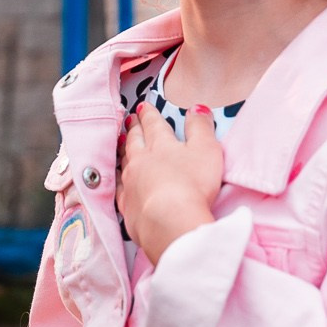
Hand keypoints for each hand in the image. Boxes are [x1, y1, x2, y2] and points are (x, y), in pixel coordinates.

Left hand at [117, 102, 222, 264]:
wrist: (169, 220)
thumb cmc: (193, 184)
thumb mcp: (207, 149)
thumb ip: (201, 127)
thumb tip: (197, 108)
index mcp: (161, 145)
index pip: (154, 125)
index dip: (149, 114)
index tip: (143, 106)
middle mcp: (141, 161)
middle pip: (135, 140)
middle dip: (134, 128)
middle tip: (130, 120)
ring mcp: (131, 182)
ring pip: (124, 161)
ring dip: (123, 149)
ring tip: (121, 142)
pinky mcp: (126, 205)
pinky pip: (119, 187)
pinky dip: (119, 179)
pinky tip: (119, 179)